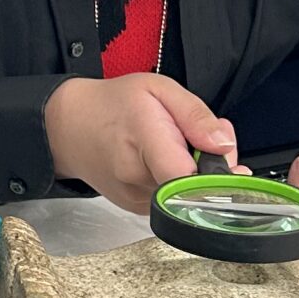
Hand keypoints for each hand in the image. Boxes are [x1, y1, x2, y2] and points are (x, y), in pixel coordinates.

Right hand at [44, 74, 239, 212]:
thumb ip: (195, 115)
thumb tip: (224, 145)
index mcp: (144, 138)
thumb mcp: (158, 89)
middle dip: (213, 168)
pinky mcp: (136, 208)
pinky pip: (173, 201)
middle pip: (195, 188)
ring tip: (179, 147)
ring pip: (186, 196)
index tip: (229, 165)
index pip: (187, 178)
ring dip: (196, 176)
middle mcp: (136, 176)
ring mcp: (134, 197)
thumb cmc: (112, 105)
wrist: (69, 128)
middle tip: (206, 141)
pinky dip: (179, 184)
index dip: (218, 177)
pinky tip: (167, 163)